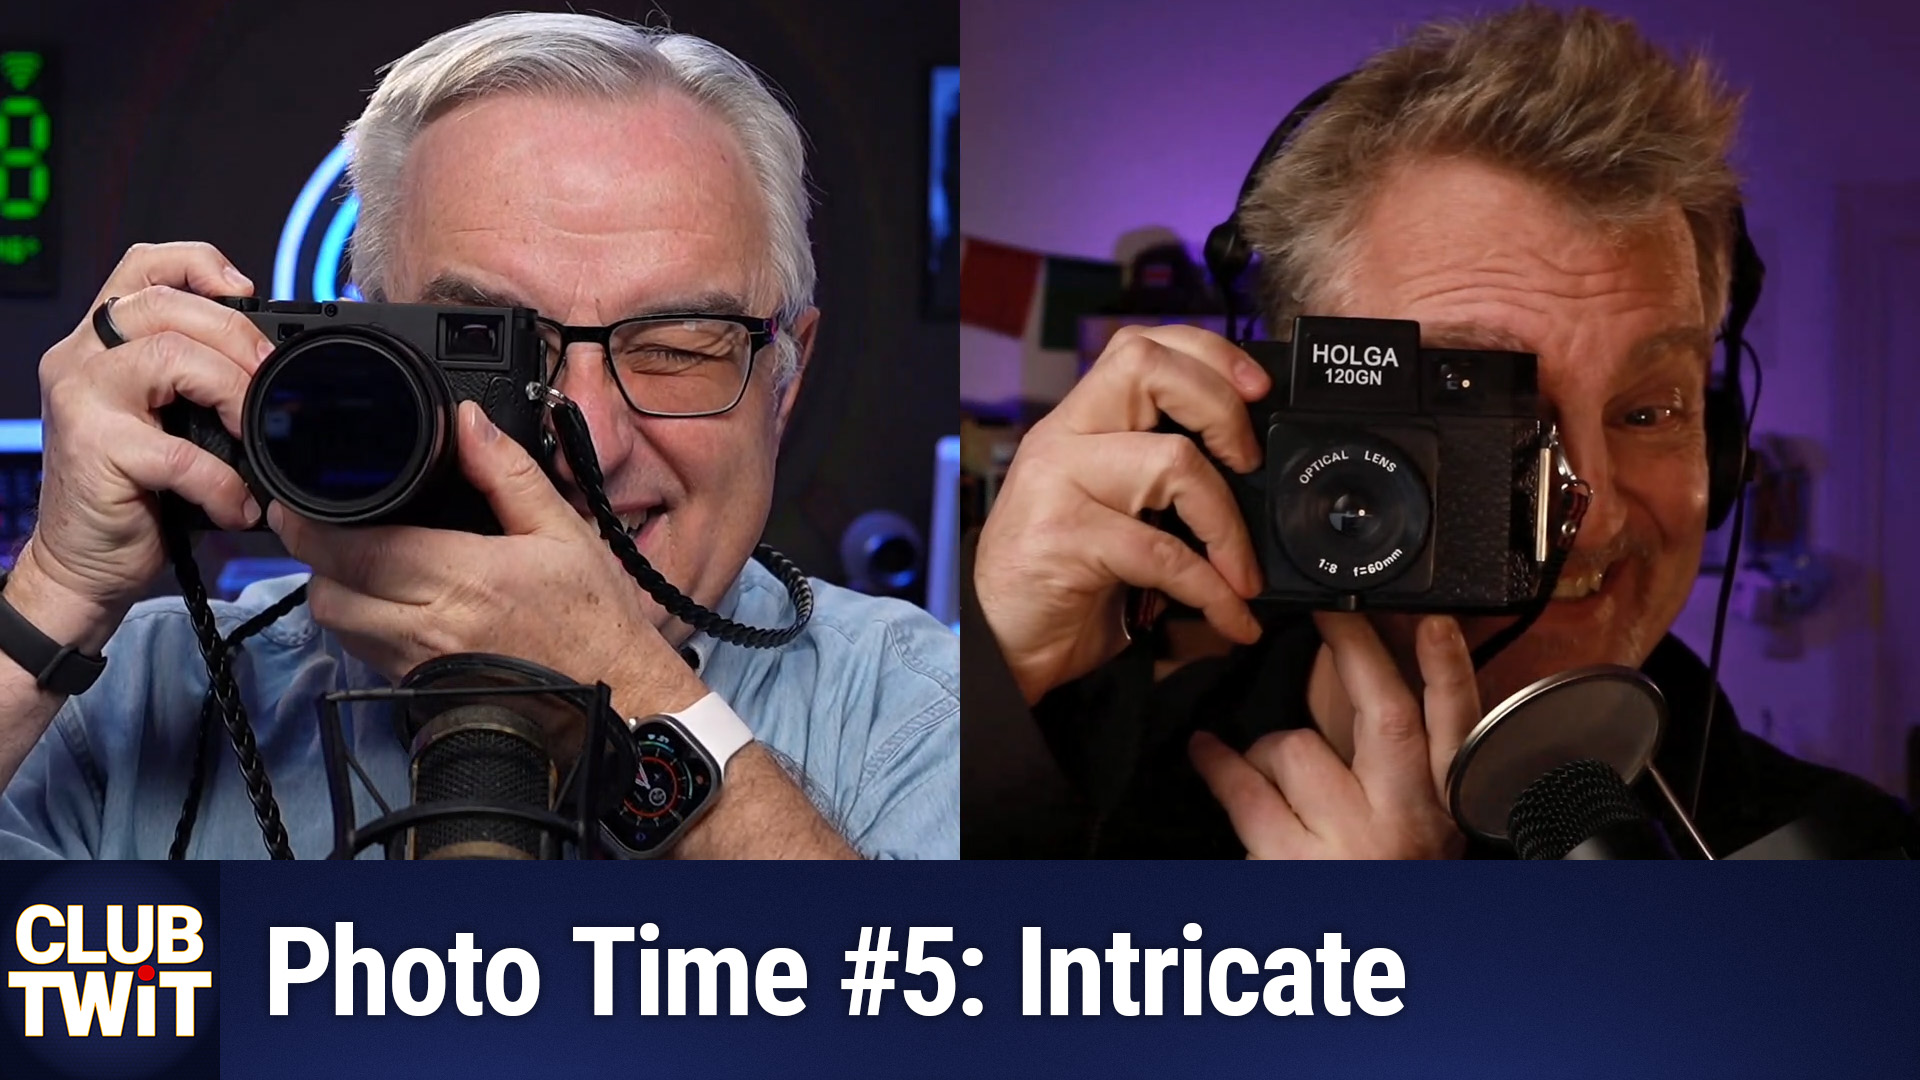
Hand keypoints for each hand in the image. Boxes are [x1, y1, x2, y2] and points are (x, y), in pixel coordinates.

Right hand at [11, 243, 268, 650]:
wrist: (85, 564)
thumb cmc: (136, 495)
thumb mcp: (170, 422)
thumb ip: (200, 380)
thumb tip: (278, 369)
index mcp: (101, 343)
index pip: (143, 266)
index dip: (198, 263)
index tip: (247, 290)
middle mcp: (81, 358)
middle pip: (167, 306)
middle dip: (237, 337)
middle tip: (271, 380)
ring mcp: (81, 398)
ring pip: (168, 355)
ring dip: (230, 390)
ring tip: (251, 434)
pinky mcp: (93, 447)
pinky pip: (177, 449)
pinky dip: (221, 480)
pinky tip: (235, 503)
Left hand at [271, 401, 705, 719]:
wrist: (614, 694)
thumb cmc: (594, 618)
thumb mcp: (564, 530)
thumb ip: (508, 473)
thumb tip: (468, 422)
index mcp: (464, 579)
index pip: (352, 549)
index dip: (311, 522)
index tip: (301, 497)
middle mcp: (431, 627)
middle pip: (327, 590)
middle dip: (314, 552)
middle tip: (322, 520)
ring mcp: (420, 665)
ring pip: (338, 625)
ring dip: (334, 588)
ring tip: (355, 557)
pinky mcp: (420, 690)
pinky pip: (363, 652)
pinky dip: (359, 622)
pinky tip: (386, 598)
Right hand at [972, 325, 1269, 703]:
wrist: (999, 645)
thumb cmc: (1061, 580)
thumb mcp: (1109, 512)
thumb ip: (1156, 483)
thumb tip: (1250, 482)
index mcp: (1078, 424)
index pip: (1140, 347)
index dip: (1208, 355)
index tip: (1256, 387)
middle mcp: (1063, 440)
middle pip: (1148, 368)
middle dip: (1220, 406)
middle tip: (1248, 461)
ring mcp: (1058, 484)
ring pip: (1171, 461)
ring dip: (1228, 524)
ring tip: (1243, 570)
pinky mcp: (1065, 539)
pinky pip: (1164, 553)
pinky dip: (1213, 590)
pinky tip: (1232, 615)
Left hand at [1188, 613, 1478, 858]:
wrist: (1371, 988)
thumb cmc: (1376, 884)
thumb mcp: (1407, 831)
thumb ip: (1391, 768)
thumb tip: (1350, 684)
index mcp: (1443, 813)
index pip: (1459, 729)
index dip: (1451, 671)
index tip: (1433, 621)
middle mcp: (1405, 825)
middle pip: (1383, 716)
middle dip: (1354, 652)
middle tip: (1328, 611)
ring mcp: (1347, 844)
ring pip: (1296, 749)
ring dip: (1268, 749)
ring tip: (1256, 766)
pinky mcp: (1291, 863)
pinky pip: (1244, 789)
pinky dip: (1218, 766)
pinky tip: (1204, 753)